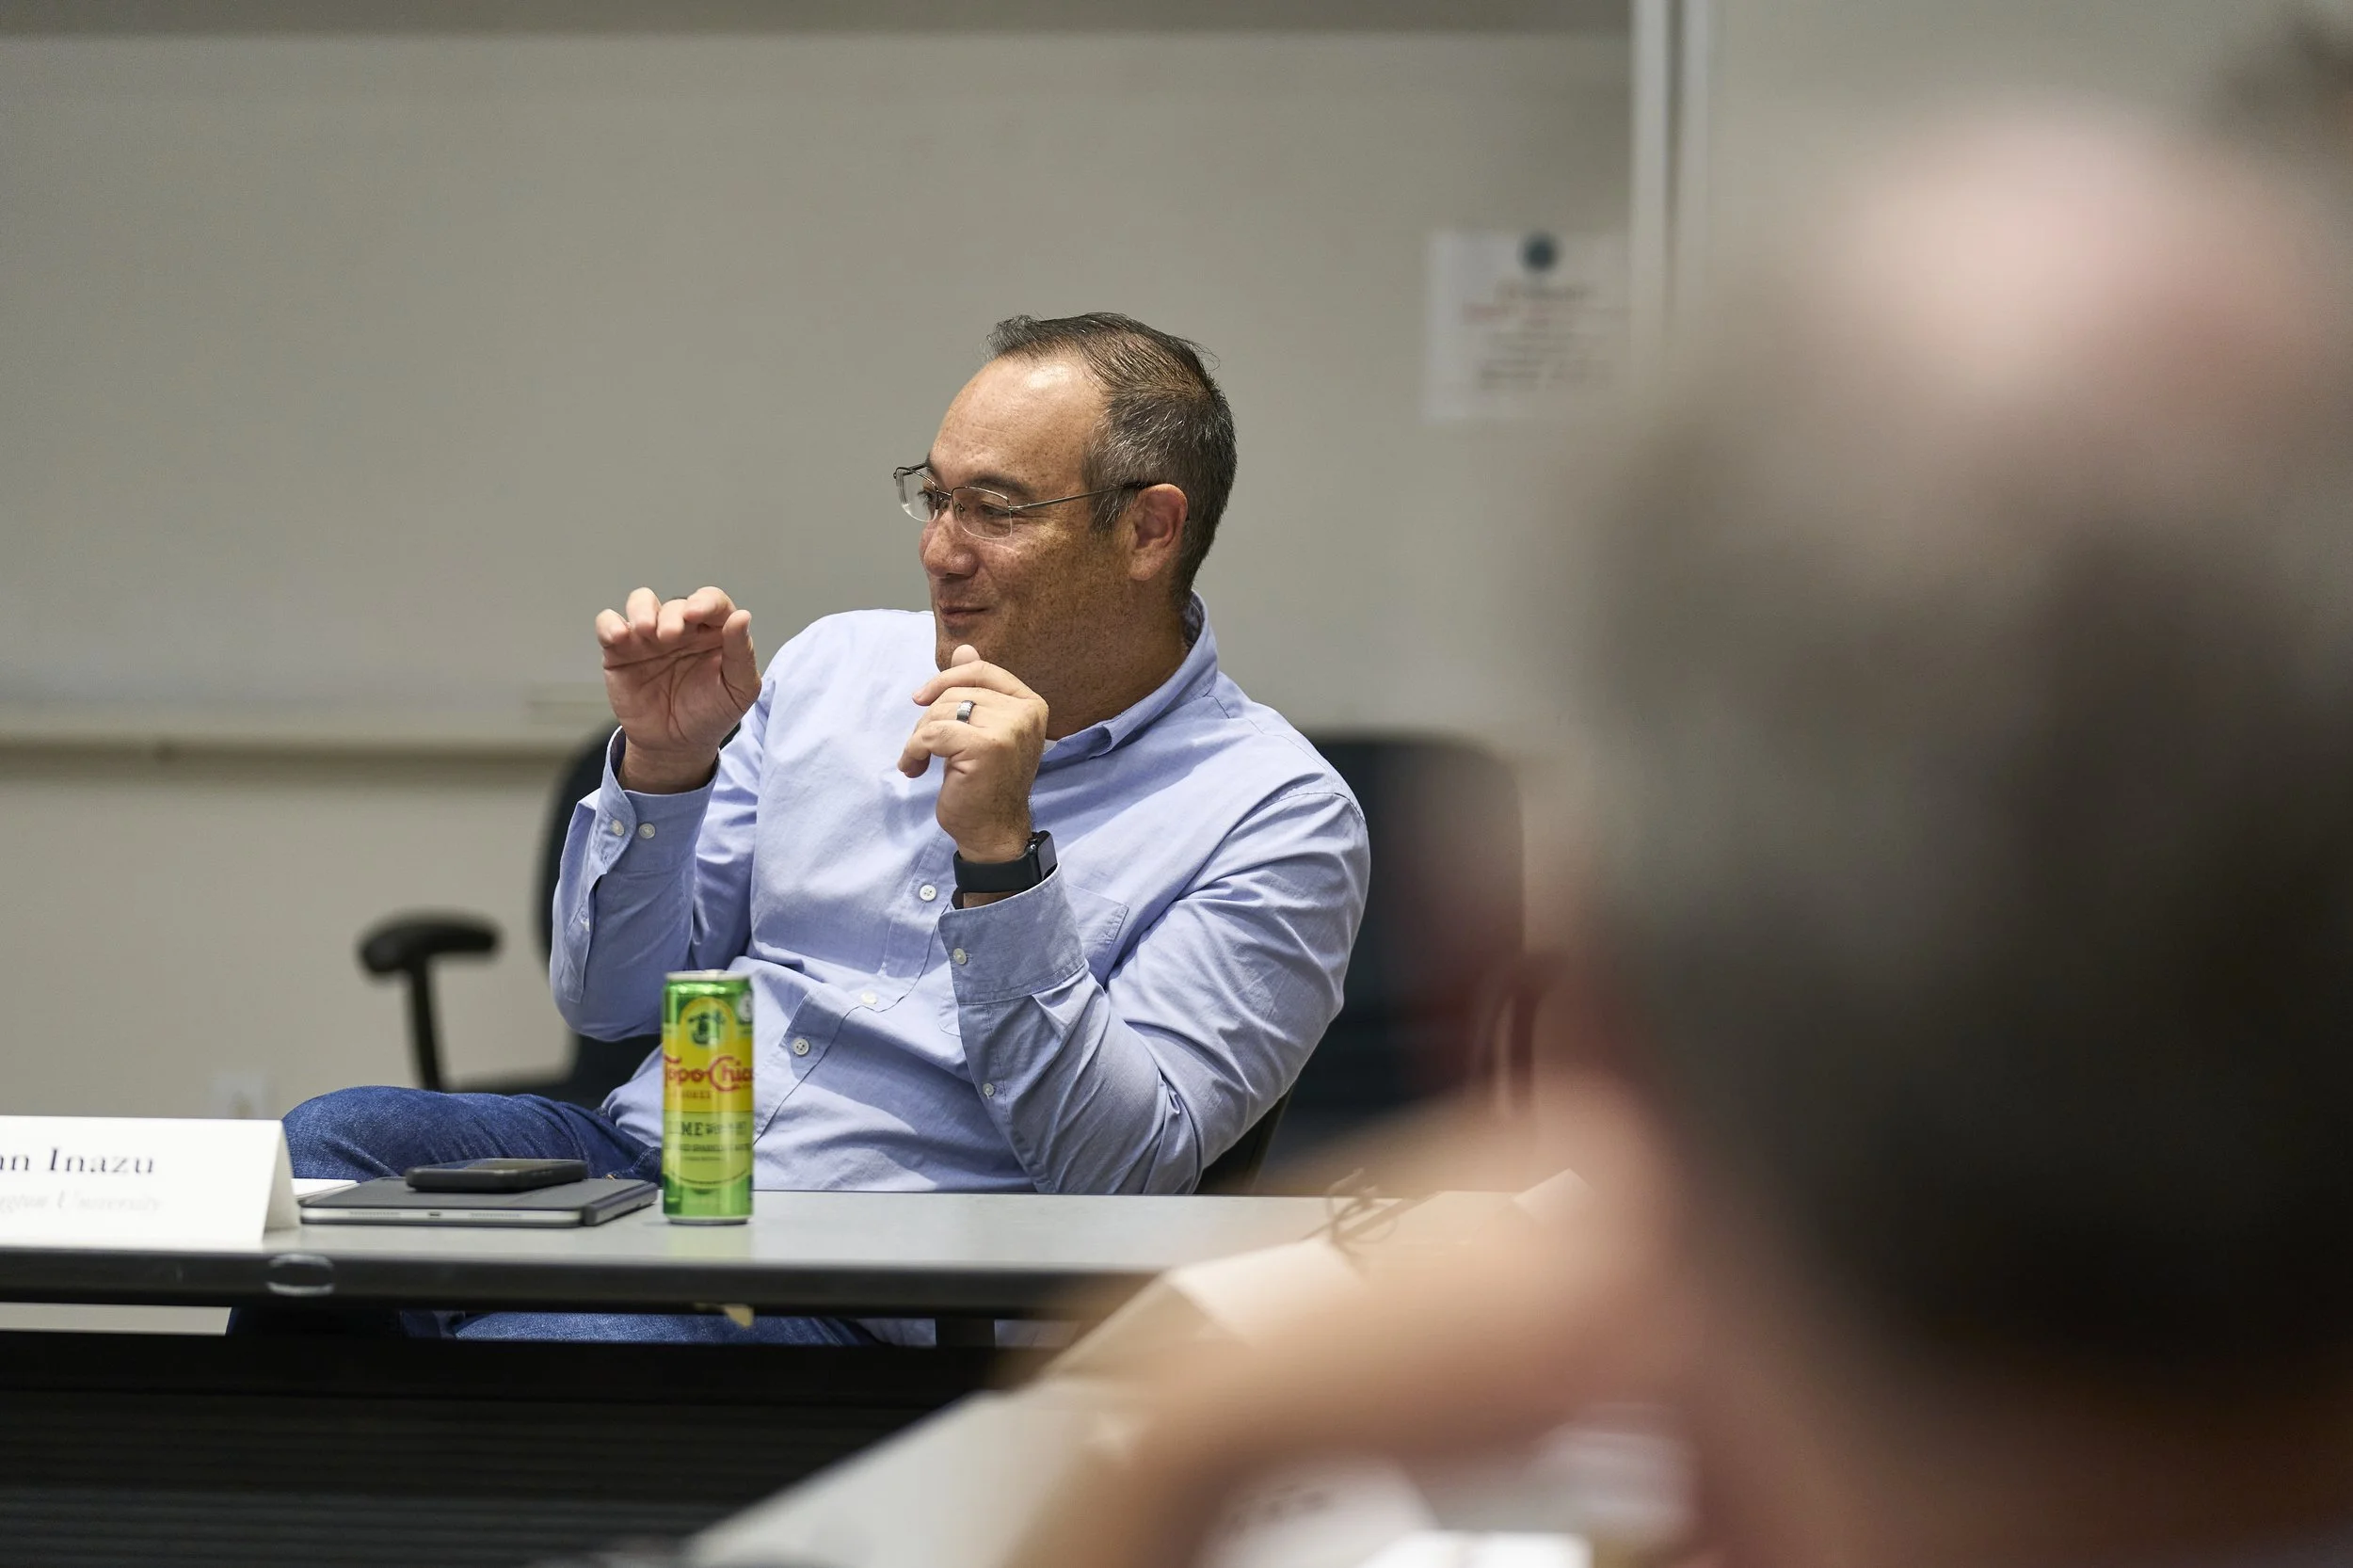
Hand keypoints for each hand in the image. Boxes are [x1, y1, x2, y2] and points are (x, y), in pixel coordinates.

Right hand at [594, 586, 758, 792]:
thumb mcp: (738, 689)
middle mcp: (682, 628)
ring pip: (641, 602)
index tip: (697, 613)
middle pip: (676, 604)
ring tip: (645, 631)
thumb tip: (742, 616)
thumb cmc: (711, 713)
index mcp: (714, 632)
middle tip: (670, 636)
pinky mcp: (620, 650)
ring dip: (642, 610)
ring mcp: (649, 637)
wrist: (676, 746)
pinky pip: (609, 624)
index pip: (712, 601)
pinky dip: (609, 624)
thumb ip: (741, 653)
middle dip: (673, 616)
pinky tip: (619, 636)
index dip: (705, 601)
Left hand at [898, 643, 1048, 868]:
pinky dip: (914, 751)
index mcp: (1030, 703)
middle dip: (929, 718)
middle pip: (957, 691)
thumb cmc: (985, 782)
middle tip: (924, 749)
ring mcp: (1009, 729)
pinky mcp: (987, 747)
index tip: (920, 699)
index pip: (981, 670)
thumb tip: (963, 648)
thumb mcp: (981, 729)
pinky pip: (932, 733)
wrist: (993, 830)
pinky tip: (915, 769)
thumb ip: (975, 689)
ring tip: (920, 761)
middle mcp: (1026, 712)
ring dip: (920, 737)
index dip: (945, 679)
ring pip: (942, 710)